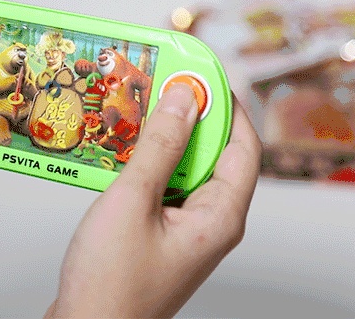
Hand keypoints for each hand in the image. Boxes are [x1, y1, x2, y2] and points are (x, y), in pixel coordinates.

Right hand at [46, 84, 260, 317]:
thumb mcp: (134, 201)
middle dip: (190, 118)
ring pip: (186, 168)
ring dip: (165, 139)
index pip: (244, 146)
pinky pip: (166, 186)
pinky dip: (150, 163)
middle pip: (215, 154)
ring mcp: (187, 229)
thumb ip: (160, 147)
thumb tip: (184, 98)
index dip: (227, 105)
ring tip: (138, 111)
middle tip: (162, 85)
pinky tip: (123, 149)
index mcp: (220, 216)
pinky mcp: (162, 233)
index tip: (201, 73)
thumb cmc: (110, 281)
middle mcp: (211, 221)